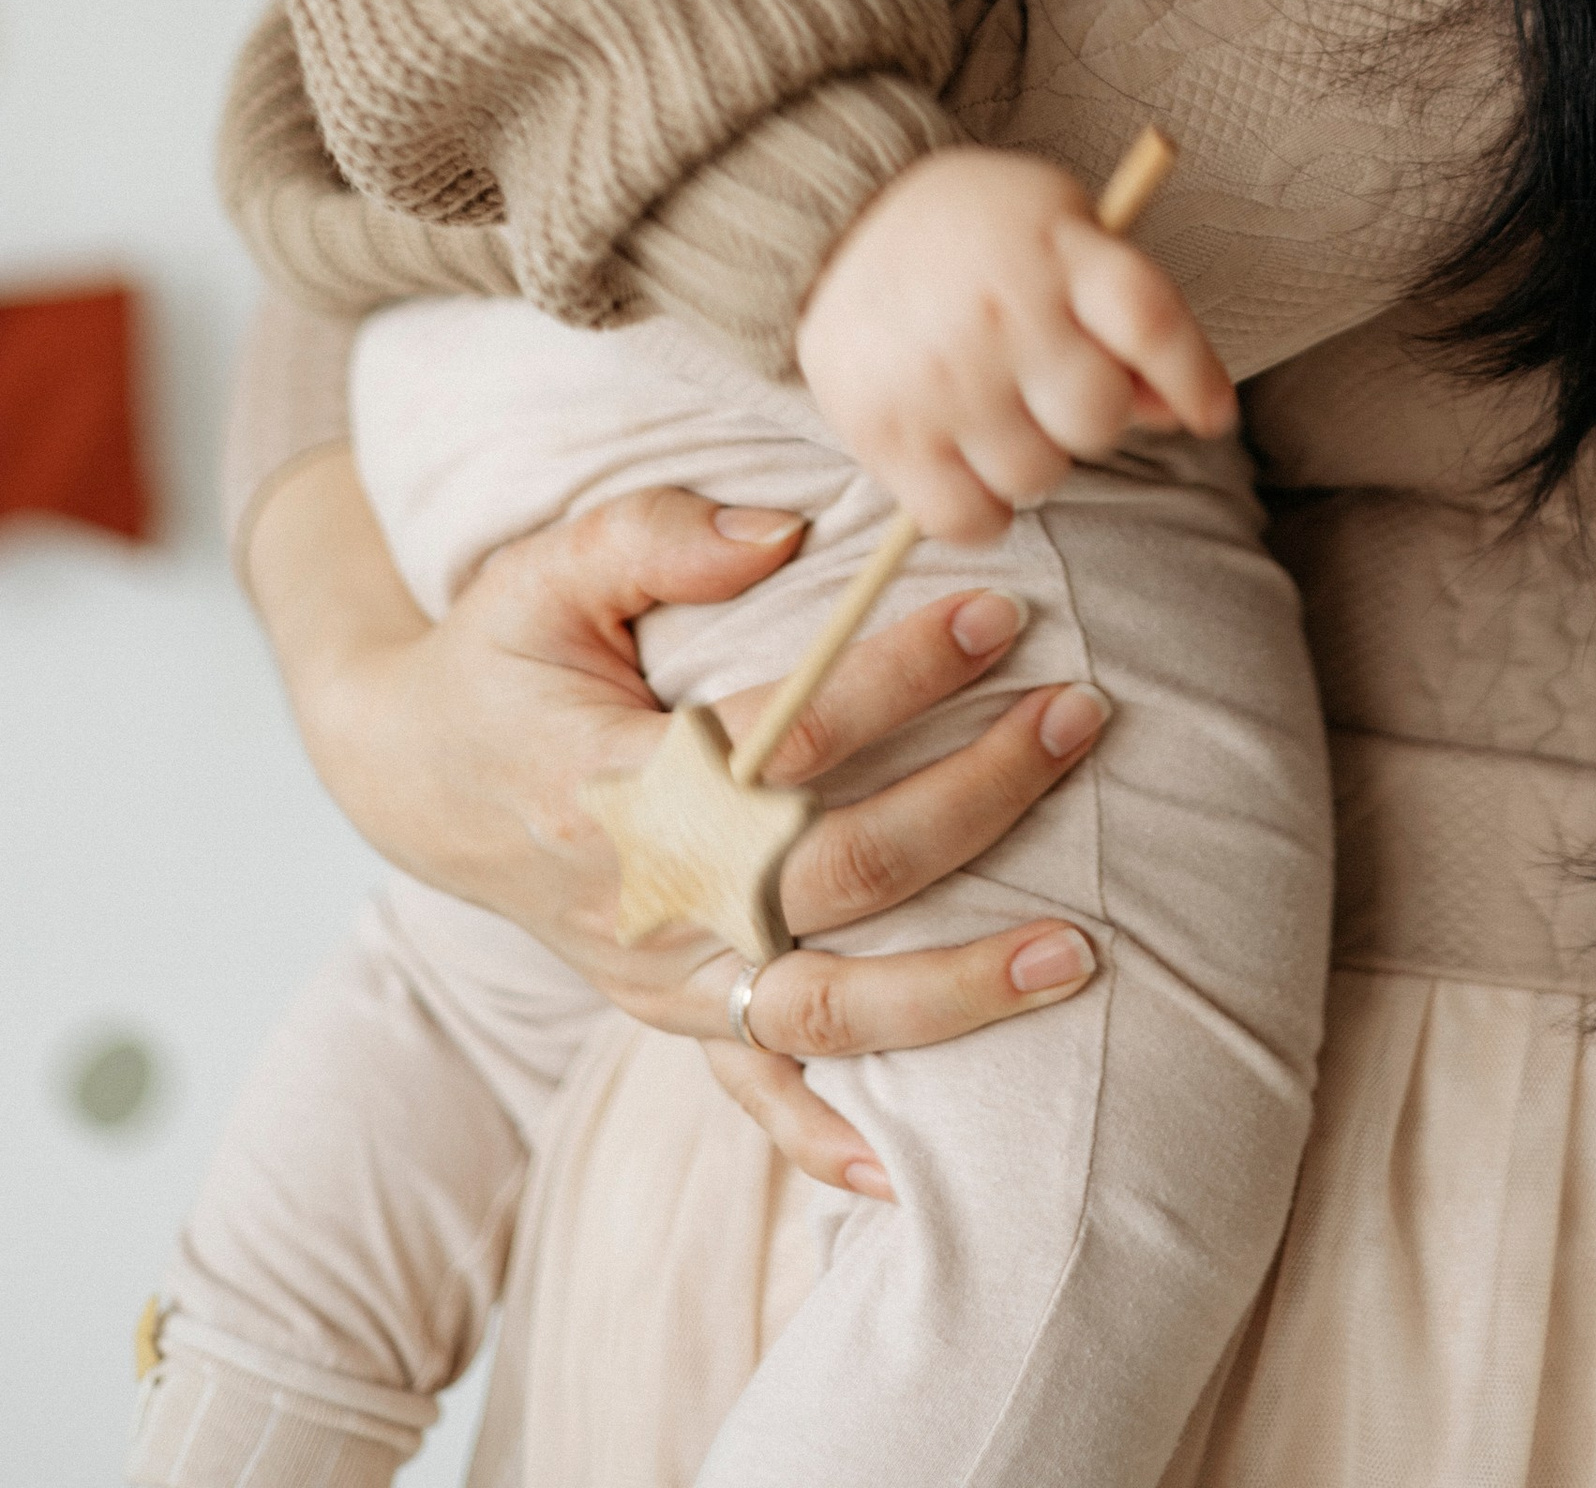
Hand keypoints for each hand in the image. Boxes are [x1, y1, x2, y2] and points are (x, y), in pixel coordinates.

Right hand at [248, 449, 1108, 1189]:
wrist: (415, 773)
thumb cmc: (500, 655)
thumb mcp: (546, 569)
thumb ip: (657, 534)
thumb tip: (785, 532)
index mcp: (611, 782)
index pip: (783, 736)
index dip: (896, 674)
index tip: (994, 611)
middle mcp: (642, 899)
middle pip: (836, 874)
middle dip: (974, 800)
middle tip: (1078, 718)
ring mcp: (657, 975)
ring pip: (824, 1009)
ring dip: (957, 986)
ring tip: (1076, 950)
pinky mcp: (666, 1012)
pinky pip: (753, 1092)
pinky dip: (824, 1137)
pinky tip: (911, 1164)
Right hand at [795, 143, 1236, 542]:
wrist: (839, 220)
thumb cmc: (975, 232)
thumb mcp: (1062, 229)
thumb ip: (1124, 310)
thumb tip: (1179, 409)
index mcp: (1058, 252)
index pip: (1152, 323)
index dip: (1196, 376)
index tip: (1212, 414)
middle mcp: (1002, 316)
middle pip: (1099, 416)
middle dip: (1096, 417)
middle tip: (1059, 394)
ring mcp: (942, 379)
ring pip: (1039, 476)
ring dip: (1038, 462)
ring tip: (1006, 420)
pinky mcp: (887, 433)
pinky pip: (968, 520)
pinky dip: (985, 512)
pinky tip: (974, 469)